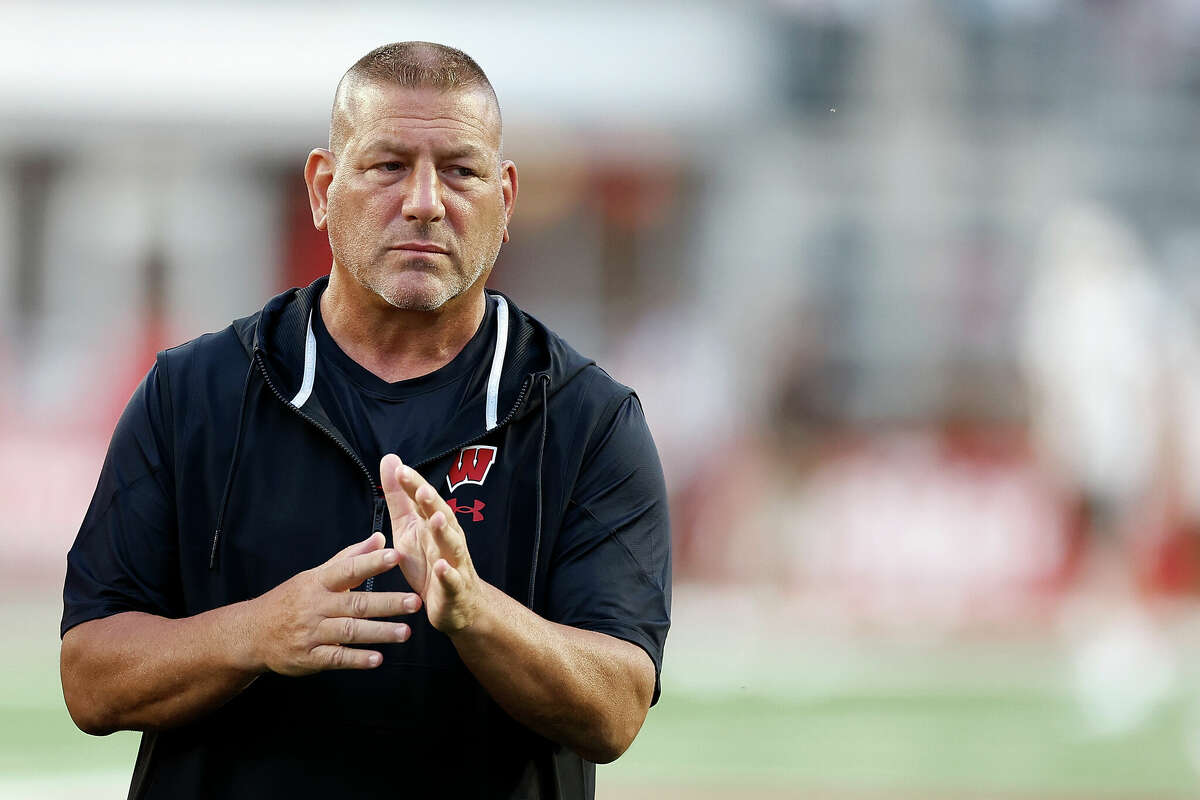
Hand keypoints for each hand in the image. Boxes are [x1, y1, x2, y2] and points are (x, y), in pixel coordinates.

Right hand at [245, 532, 421, 675]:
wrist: (252, 633)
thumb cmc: (292, 600)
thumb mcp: (316, 575)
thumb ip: (350, 558)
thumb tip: (380, 539)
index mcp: (318, 582)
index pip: (347, 569)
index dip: (371, 562)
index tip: (395, 556)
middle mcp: (315, 606)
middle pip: (355, 603)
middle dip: (387, 603)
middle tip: (414, 602)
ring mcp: (311, 633)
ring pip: (349, 632)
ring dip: (379, 632)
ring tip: (405, 632)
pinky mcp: (308, 657)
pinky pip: (335, 658)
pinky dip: (356, 659)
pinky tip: (377, 659)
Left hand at [382, 453, 482, 634]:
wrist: (457, 605)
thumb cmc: (430, 562)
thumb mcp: (408, 529)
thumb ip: (399, 497)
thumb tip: (390, 460)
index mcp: (433, 524)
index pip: (424, 501)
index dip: (414, 486)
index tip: (400, 470)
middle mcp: (447, 539)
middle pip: (442, 518)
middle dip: (433, 504)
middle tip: (421, 491)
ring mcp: (454, 563)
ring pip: (452, 545)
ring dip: (445, 532)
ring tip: (436, 520)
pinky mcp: (455, 589)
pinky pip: (453, 581)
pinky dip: (448, 574)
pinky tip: (441, 567)